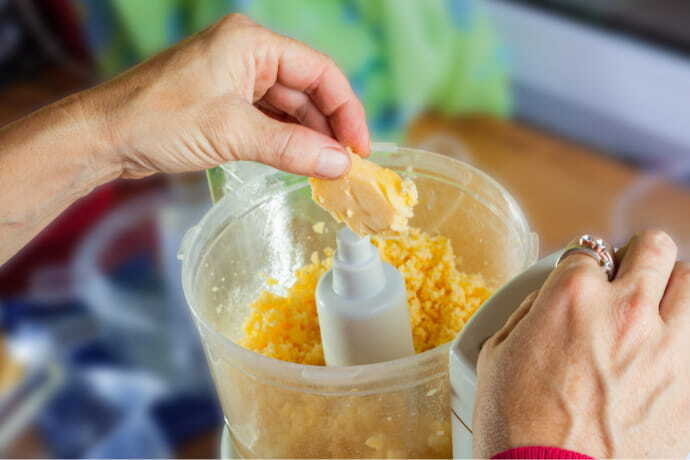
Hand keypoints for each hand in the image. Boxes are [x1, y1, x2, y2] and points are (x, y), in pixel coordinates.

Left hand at [84, 13, 368, 178]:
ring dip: (309, 138)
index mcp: (251, 43)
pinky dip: (286, 142)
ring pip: (289, 108)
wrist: (102, 136)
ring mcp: (235, 79)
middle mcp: (248, 54)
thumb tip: (340, 164)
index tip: (359, 147)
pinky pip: (269, 120)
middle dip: (328, 128)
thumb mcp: (232, 133)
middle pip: (307, 90)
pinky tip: (301, 162)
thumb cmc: (157, 120)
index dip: (346, 109)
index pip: (319, 71)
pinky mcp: (225, 102)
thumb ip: (291, 148)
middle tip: (346, 166)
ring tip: (328, 170)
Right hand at [474, 230, 689, 457]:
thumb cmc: (519, 430)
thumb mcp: (498, 356)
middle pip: (652, 250)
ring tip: (657, 310)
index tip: (583, 280)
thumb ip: (530, 313)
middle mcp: (627, 312)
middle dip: (638, 258)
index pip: (588, 250)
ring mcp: (670, 348)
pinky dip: (682, 339)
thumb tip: (547, 301)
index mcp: (572, 297)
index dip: (581, 266)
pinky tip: (663, 355)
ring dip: (672, 291)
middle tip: (628, 278)